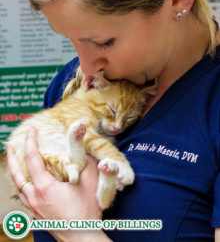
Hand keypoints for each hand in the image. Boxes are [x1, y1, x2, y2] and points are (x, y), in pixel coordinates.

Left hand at [7, 127, 111, 241]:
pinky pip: (24, 197)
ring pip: (18, 187)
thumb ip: (85, 159)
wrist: (82, 239)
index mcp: (44, 187)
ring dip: (16, 172)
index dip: (30, 141)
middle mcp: (34, 197)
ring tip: (16, 163)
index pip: (32, 158)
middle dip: (13, 157)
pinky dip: (23, 185)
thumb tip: (83, 145)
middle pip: (17, 174)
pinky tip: (29, 186)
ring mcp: (34, 209)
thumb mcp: (89, 181)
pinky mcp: (39, 216)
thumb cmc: (86, 212)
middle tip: (10, 145)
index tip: (32, 130)